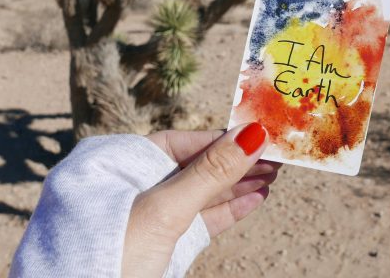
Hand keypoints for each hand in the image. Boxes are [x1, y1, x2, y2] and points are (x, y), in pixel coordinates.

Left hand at [122, 123, 278, 276]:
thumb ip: (210, 172)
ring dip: (239, 184)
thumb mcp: (164, 209)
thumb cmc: (113, 254)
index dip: (222, 139)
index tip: (259, 134)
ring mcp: (149, 216)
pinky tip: (256, 198)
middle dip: (236, 161)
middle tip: (277, 155)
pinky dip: (229, 209)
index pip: (181, 142)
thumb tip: (253, 134)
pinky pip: (201, 219)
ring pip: (202, 193)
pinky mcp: (164, 244)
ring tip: (273, 176)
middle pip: (195, 166)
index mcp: (118, 164)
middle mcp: (134, 185)